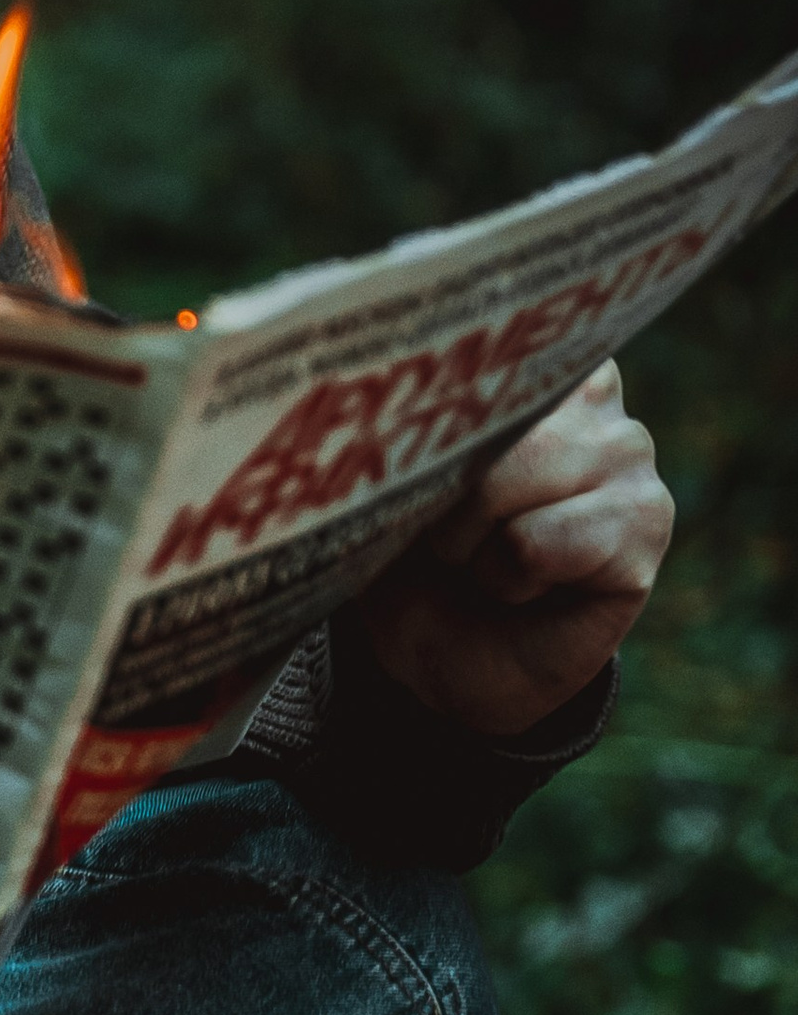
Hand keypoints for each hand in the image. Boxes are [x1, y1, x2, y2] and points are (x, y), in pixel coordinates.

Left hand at [355, 360, 673, 740]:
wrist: (450, 663)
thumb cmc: (414, 564)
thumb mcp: (382, 491)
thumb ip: (392, 432)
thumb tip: (368, 396)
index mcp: (524, 360)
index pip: (469, 351)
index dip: (418, 412)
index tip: (398, 453)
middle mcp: (592, 387)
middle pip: (484, 419)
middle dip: (439, 501)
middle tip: (445, 543)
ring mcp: (629, 449)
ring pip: (508, 478)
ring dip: (467, 544)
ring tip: (483, 563)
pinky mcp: (645, 520)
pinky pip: (537, 541)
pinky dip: (504, 578)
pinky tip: (523, 588)